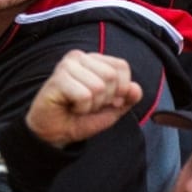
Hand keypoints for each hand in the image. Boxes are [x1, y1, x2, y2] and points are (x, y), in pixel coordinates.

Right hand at [25, 51, 141, 147]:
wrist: (55, 133)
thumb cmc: (80, 117)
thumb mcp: (111, 109)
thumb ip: (127, 98)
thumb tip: (135, 88)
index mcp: (93, 59)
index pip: (121, 66)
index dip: (120, 89)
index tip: (105, 101)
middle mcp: (79, 57)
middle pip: (111, 76)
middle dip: (105, 99)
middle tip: (88, 104)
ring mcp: (66, 66)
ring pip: (99, 86)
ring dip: (92, 105)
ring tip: (78, 106)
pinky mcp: (57, 79)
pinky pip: (84, 95)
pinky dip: (81, 108)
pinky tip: (70, 107)